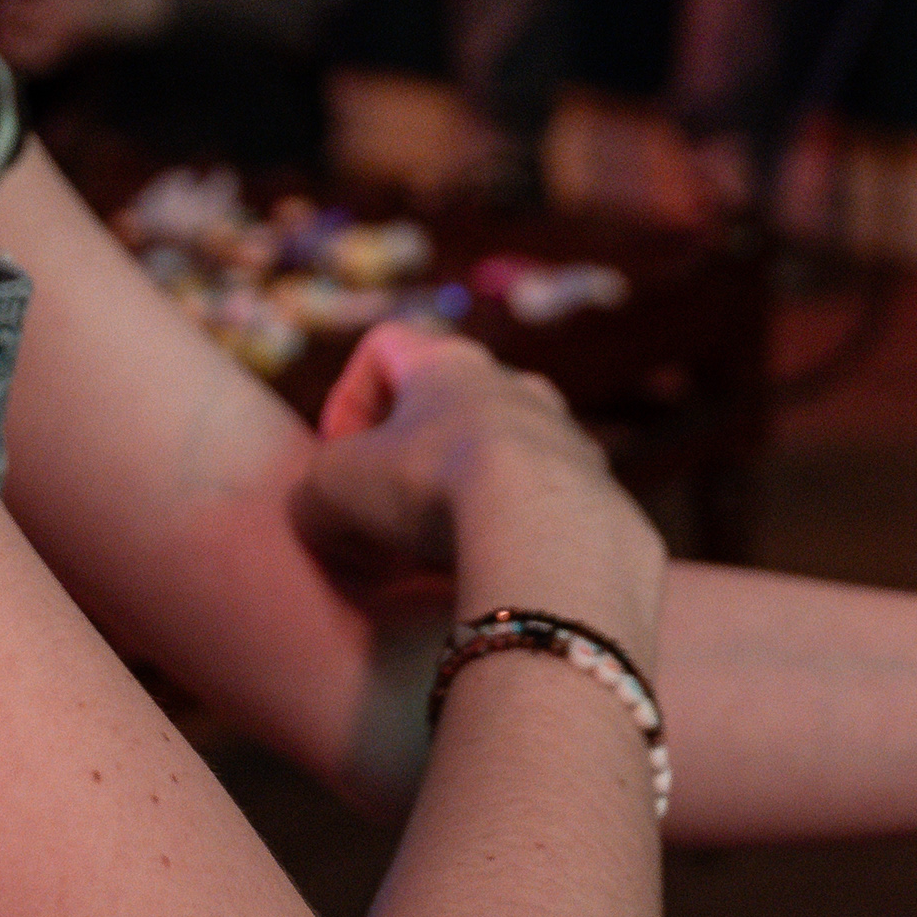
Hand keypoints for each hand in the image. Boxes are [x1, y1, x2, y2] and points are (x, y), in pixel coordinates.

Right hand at [294, 322, 663, 637]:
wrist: (548, 532)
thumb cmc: (429, 489)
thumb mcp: (332, 490)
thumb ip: (315, 494)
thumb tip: (327, 517)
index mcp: (449, 362)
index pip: (387, 345)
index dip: (350, 397)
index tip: (342, 457)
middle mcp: (515, 385)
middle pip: (450, 403)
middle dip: (412, 457)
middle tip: (389, 514)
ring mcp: (566, 436)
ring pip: (502, 453)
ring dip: (468, 493)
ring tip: (444, 550)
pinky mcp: (601, 493)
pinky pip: (545, 505)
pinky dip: (514, 531)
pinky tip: (495, 571)